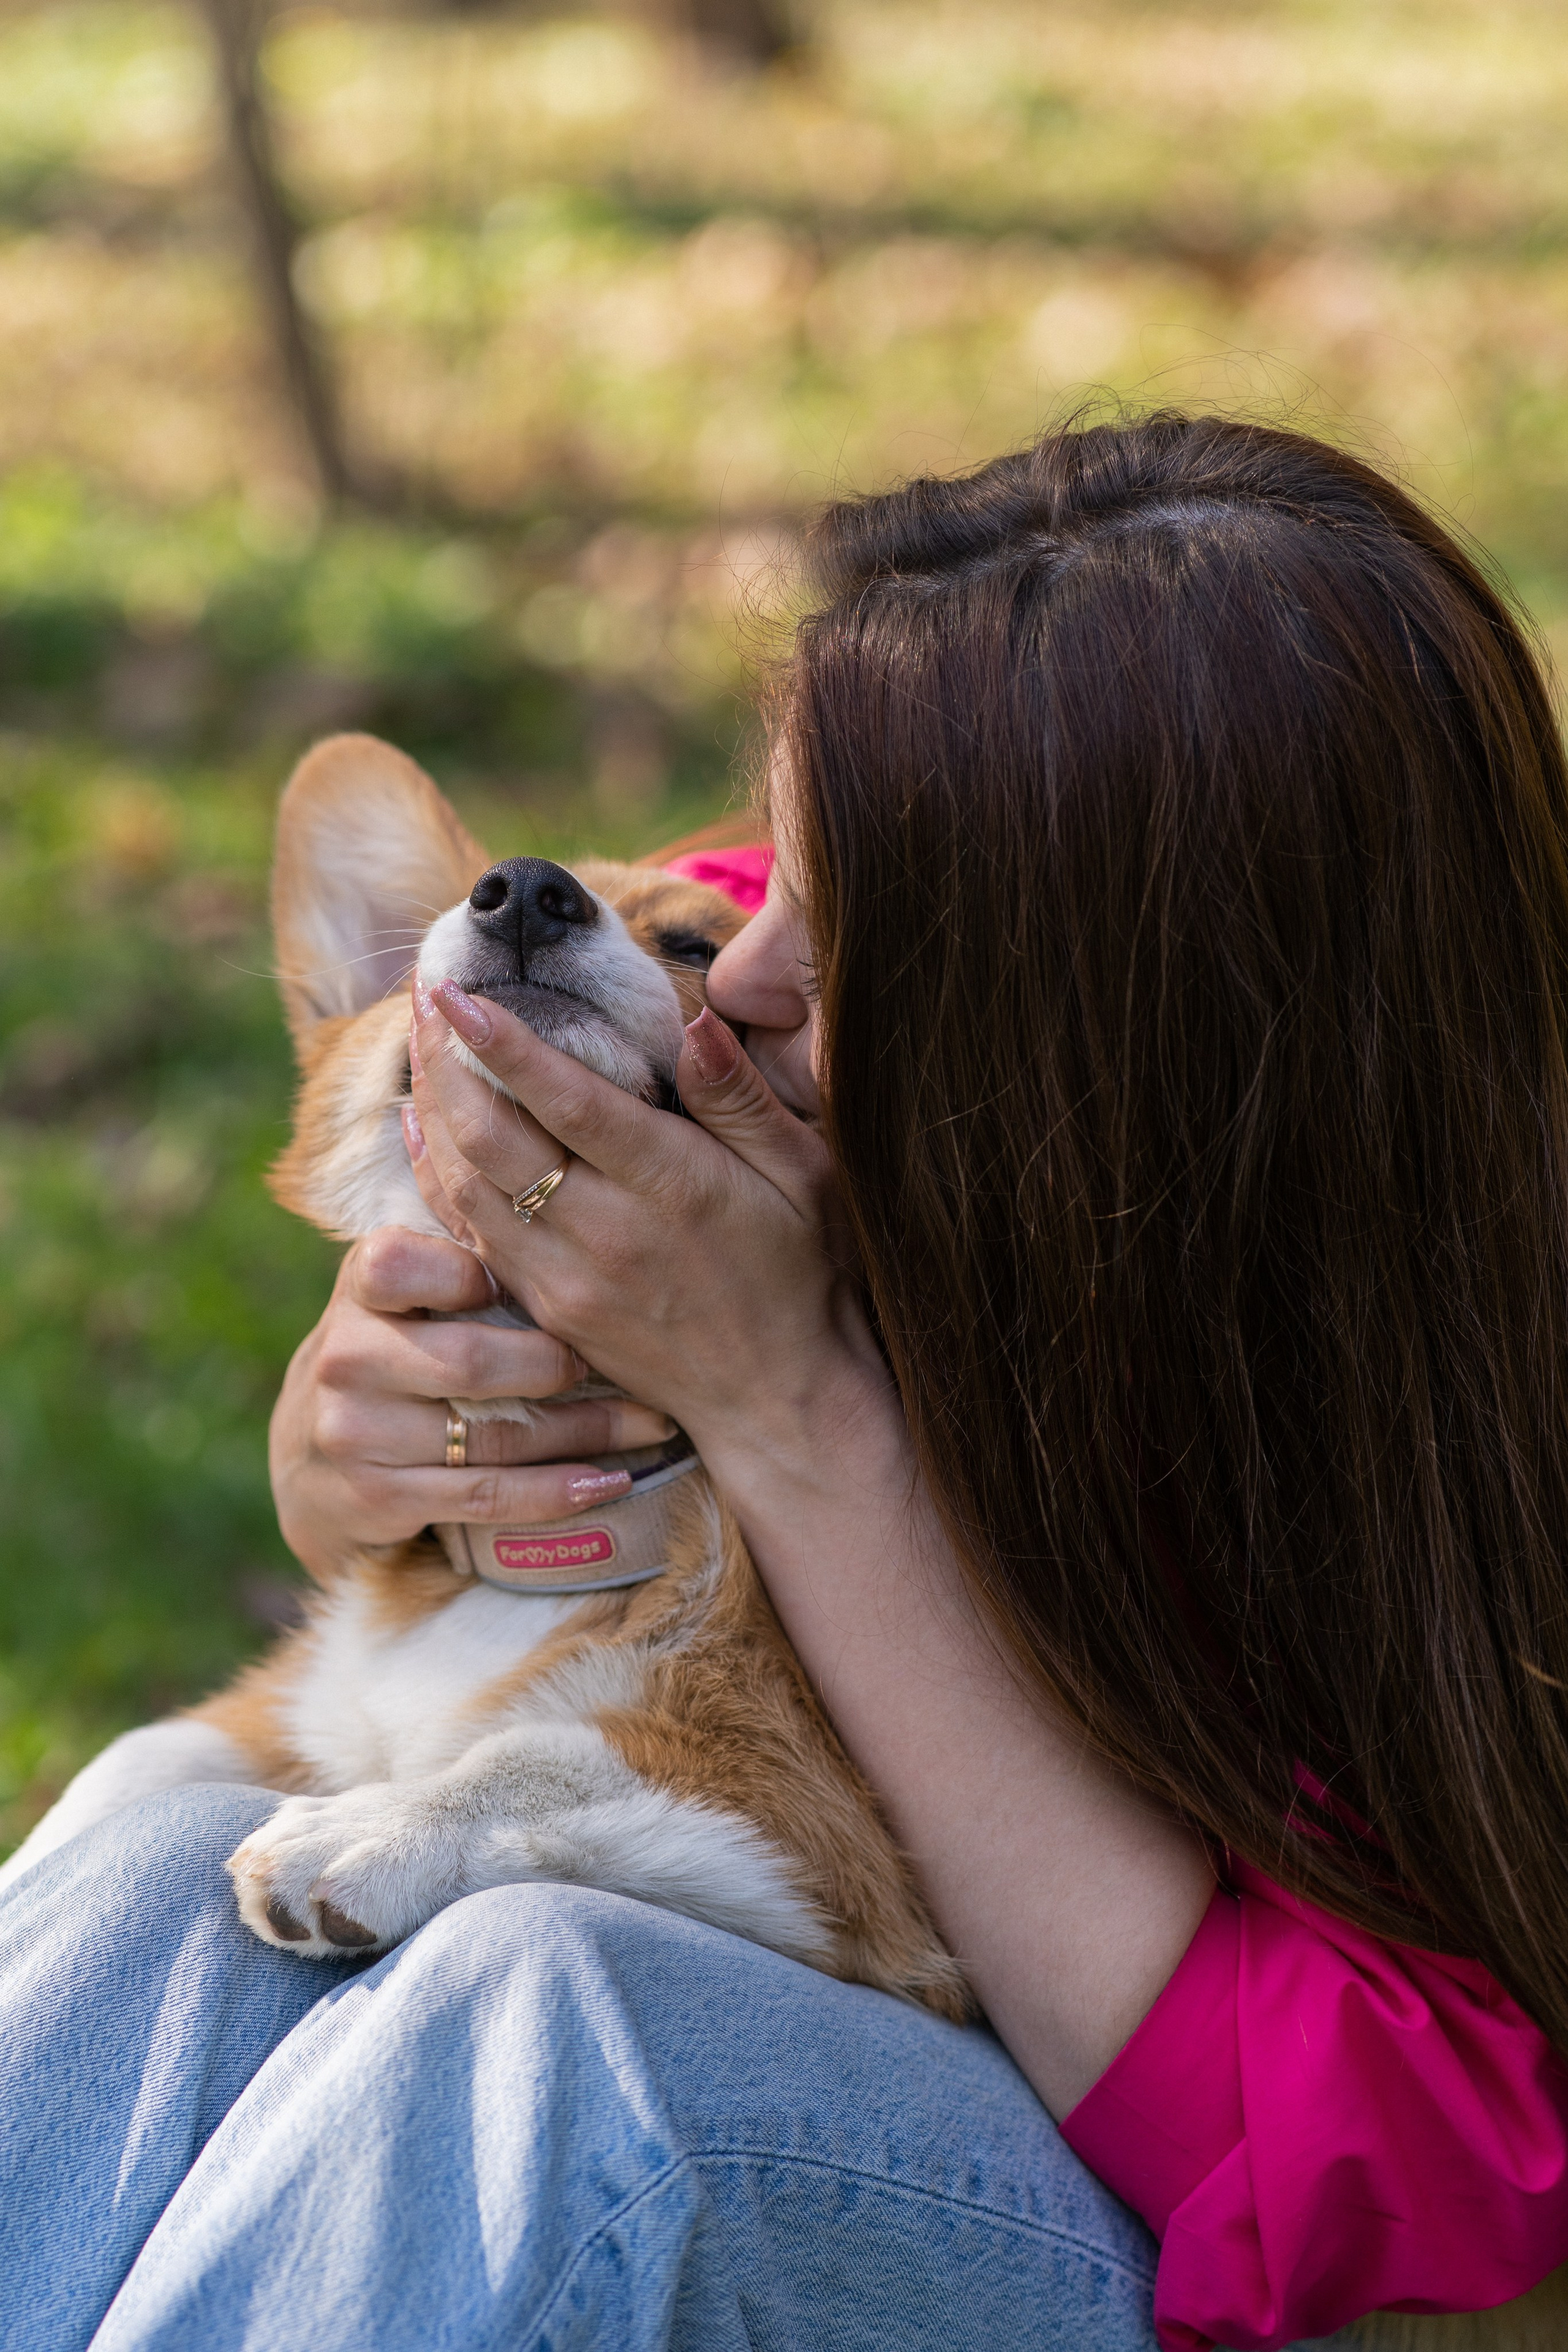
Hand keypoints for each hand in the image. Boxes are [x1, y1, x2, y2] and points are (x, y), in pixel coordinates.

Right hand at [269, 1225, 676, 1583]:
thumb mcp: (407, 1288)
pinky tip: (610, 1481)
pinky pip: (485, 1495)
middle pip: (471, 1362)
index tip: (543, 1279)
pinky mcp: (375, 1499)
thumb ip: (459, 1235)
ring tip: (653, 1424)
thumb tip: (518, 1139)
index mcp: (359, 1287)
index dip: (474, 1274)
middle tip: (622, 1361)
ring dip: (586, 1432)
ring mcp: (354, 1434)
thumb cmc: (398, 1345)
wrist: (316, 1457)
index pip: (404, 1263)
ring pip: (492, 1436)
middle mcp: (346, 1358)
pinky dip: (555, 1491)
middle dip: (558, 1365)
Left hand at [405, 983, 889, 1500]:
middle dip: (446, 1060)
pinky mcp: (546, 1311)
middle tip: (425, 997)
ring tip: (418, 1045)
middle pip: (491, 1138)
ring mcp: (565, 1280)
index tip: (457, 990)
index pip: (566, 1100)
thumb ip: (739, 1098)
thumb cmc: (803, 1273)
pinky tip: (420, 1127)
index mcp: (670, 1185)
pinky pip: (469, 1235)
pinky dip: (435, 1175)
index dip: (503, 1043)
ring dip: (432, 1110)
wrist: (780, 1399)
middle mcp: (605, 1232)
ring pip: (465, 1185)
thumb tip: (695, 1021)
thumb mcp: (802, 1174)